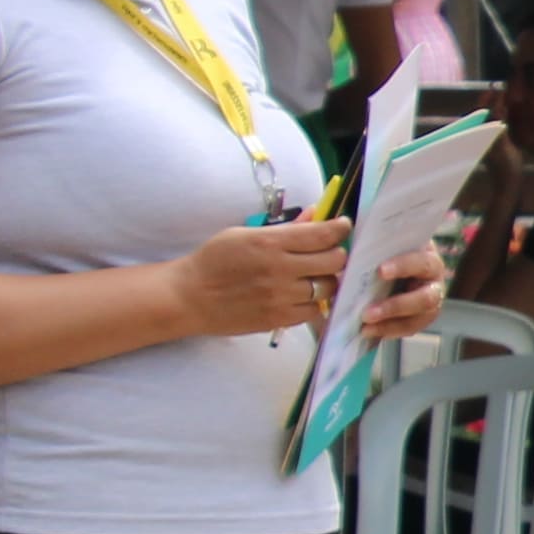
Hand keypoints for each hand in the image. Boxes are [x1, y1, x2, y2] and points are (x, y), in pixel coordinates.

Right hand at [170, 214, 354, 339]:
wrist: (189, 296)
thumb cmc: (214, 260)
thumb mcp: (244, 234)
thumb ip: (285, 228)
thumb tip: (317, 214)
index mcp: (270, 242)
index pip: (323, 234)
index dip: (340, 228)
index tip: (343, 226)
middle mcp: (280, 269)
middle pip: (334, 261)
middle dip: (336, 254)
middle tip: (328, 254)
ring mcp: (281, 296)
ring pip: (328, 287)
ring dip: (326, 280)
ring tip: (314, 276)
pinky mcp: (279, 319)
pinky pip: (314, 310)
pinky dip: (313, 302)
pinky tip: (301, 295)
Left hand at [355, 243, 452, 342]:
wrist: (391, 264)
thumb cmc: (385, 252)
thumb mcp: (380, 248)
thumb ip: (370, 253)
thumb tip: (344, 262)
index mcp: (428, 256)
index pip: (422, 262)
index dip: (403, 267)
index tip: (380, 271)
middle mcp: (435, 280)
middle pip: (425, 298)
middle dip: (396, 306)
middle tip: (367, 313)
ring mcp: (431, 301)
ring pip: (419, 318)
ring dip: (391, 323)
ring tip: (365, 328)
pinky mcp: (422, 317)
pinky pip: (410, 328)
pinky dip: (389, 330)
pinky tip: (369, 332)